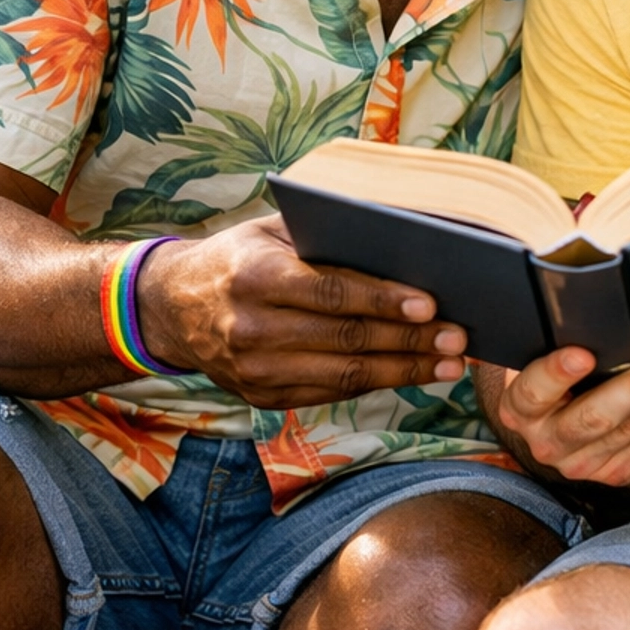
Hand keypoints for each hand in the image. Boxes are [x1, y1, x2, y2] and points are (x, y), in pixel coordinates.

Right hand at [136, 215, 467, 406]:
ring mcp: (255, 371)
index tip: (430, 304)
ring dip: (403, 372)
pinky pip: (329, 394)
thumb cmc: (238, 257)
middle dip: (408, 341)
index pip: (332, 292)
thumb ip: (325, 233)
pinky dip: (375, 386)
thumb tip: (403, 235)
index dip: (384, 300)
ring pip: (344, 377)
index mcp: (255, 277)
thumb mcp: (269, 230)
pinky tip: (410, 374)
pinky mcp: (262, 398)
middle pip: (346, 339)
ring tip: (448, 364)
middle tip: (457, 338)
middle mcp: (251, 329)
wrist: (172, 307)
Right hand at [480, 342, 629, 487]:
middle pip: (595, 417)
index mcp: (520, 410)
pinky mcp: (618, 471)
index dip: (557, 373)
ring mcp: (584, 463)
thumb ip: (551, 341)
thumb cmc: (556, 375)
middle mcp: (549, 443)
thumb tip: (581, 305)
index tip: (584, 354)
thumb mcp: (540, 358)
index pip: (535, 392)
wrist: (566, 421)